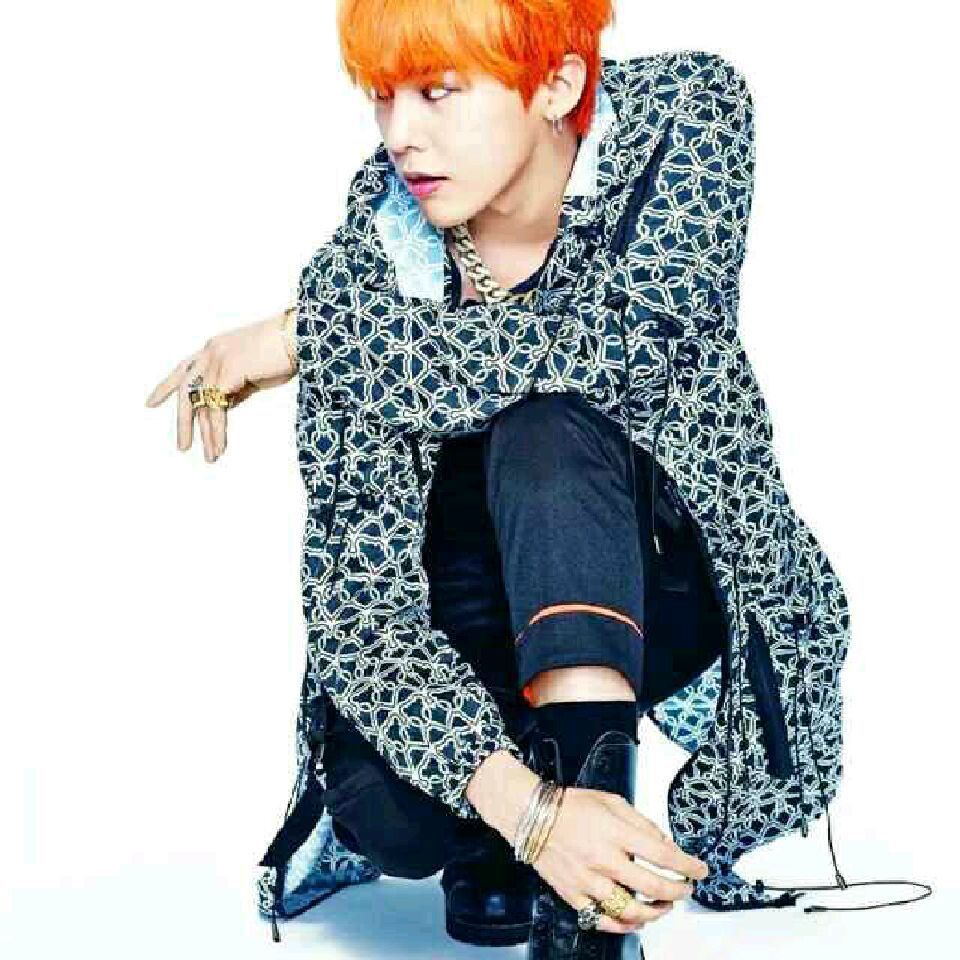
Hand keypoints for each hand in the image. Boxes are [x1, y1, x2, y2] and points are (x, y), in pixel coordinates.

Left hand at [144, 310, 295, 460]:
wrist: (302, 337)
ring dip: (207, 435)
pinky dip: (217, 431)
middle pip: (186, 392)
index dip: (166, 387)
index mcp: (215, 348)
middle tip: (182, 447)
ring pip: (202, 405)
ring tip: (210, 457)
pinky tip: (219, 447)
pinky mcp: (228, 372)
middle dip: (183, 422)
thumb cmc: (287, 353)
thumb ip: (237, 388)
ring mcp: (217, 361)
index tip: (150, 404)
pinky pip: (216, 409)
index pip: (183, 369)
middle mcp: (211, 353)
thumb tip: (225, 406)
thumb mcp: (255, 374)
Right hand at [529, 786, 708, 934]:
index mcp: (616, 833)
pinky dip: (623, 925)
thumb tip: (664, 844)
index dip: (687, 866)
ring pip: (631, 910)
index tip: (699, 870)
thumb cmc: (572, 806)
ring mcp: (588, 881)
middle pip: (653, 886)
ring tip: (664, 906)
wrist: (533, 817)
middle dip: (678, 890)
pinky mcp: (574, 895)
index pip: (663, 855)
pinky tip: (635, 919)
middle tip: (685, 888)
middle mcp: (604, 860)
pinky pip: (603, 920)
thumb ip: (641, 823)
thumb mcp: (612, 801)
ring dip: (655, 912)